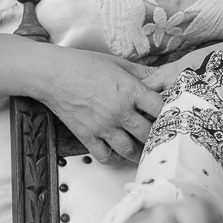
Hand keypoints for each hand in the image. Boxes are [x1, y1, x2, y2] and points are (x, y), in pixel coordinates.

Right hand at [37, 49, 163, 164]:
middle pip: (149, 133)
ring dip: (139, 151)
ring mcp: (103, 126)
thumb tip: (161, 78)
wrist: (52, 74)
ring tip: (144, 148)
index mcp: (130, 91)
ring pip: (130, 150)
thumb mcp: (118, 63)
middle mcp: (119, 111)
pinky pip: (106, 156)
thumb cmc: (82, 65)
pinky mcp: (87, 136)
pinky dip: (115, 158)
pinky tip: (119, 152)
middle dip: (157, 134)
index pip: (160, 108)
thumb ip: (142, 73)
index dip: (169, 112)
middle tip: (161, 135)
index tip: (171, 114)